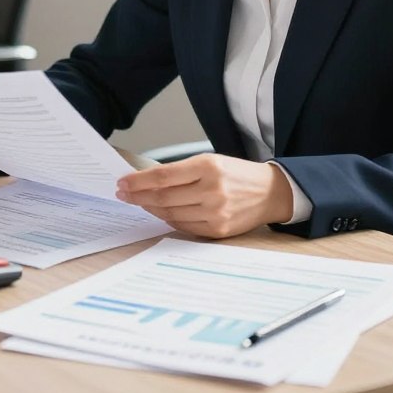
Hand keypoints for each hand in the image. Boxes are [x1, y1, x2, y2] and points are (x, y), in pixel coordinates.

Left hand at [114, 153, 293, 238]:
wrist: (269, 192)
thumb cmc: (235, 173)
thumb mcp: (210, 161)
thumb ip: (181, 171)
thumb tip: (147, 180)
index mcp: (208, 167)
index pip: (163, 176)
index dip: (139, 181)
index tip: (123, 182)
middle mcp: (212, 190)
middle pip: (163, 197)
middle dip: (138, 196)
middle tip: (123, 194)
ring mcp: (216, 213)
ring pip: (171, 214)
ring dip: (150, 208)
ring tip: (139, 202)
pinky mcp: (218, 230)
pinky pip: (184, 227)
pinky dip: (169, 220)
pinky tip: (160, 213)